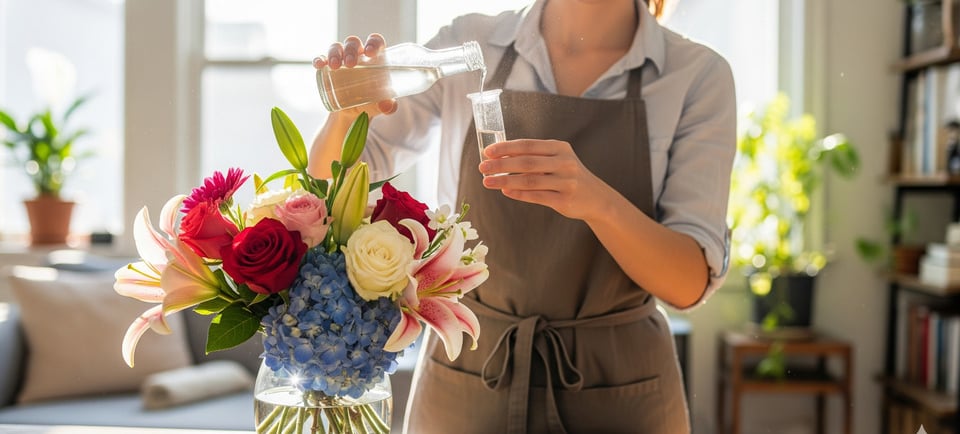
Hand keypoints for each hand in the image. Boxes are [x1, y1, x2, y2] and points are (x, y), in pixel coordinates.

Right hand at [313, 33, 397, 115]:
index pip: (375, 41)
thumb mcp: (381, 104)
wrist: (353, 112)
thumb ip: (388, 105)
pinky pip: (322, 59)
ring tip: (335, 66)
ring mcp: (342, 60)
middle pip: (354, 43)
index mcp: (374, 58)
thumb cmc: (372, 102)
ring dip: (335, 53)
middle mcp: (358, 55)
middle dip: (351, 50)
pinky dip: (320, 59)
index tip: (370, 52)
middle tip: (351, 64)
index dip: (373, 42)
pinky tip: (319, 65)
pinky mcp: (328, 68)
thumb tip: (388, 106)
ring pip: (337, 47)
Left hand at [478, 139, 610, 220]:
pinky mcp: (564, 200)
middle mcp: (565, 163)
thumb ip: (534, 158)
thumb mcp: (557, 160)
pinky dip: (519, 194)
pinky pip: (536, 196)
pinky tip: (505, 191)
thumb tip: (500, 158)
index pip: (528, 145)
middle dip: (501, 164)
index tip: (487, 152)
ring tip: (487, 182)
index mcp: (560, 148)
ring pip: (530, 181)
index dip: (506, 148)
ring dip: (505, 180)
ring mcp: (566, 182)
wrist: (596, 198)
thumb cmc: (568, 176)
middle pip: (527, 162)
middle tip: (482, 167)